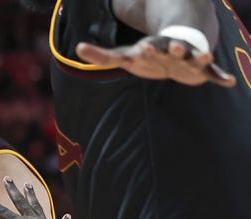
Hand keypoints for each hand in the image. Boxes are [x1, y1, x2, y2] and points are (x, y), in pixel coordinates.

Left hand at [76, 36, 234, 86]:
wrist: (175, 52)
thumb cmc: (146, 55)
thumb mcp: (124, 56)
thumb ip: (102, 56)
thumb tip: (79, 48)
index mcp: (154, 48)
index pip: (148, 48)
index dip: (145, 49)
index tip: (142, 49)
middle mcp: (172, 50)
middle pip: (173, 48)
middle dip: (174, 47)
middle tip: (174, 46)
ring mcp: (188, 59)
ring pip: (195, 56)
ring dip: (200, 56)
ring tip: (206, 54)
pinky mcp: (201, 69)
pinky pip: (213, 73)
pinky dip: (221, 77)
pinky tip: (230, 81)